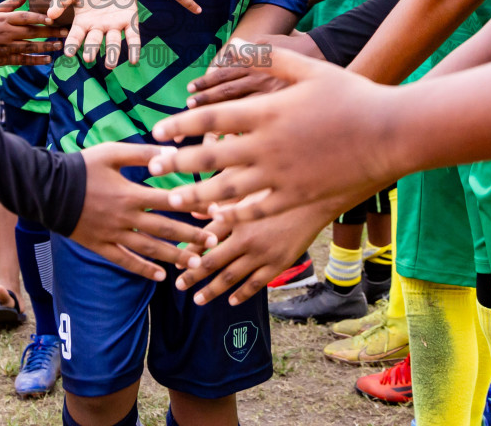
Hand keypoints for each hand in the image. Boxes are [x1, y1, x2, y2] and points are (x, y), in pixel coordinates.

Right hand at [0, 0, 66, 66]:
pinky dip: (35, 60)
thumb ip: (10, 4)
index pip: (25, 17)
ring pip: (29, 47)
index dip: (40, 18)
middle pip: (31, 32)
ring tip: (60, 46)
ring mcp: (4, 47)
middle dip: (49, 32)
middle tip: (65, 32)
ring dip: (46, 47)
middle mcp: (5, 33)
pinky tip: (48, 59)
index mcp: (3, 19)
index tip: (53, 19)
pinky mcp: (3, 59)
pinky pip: (22, 60)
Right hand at [48, 0, 140, 69]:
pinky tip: (134, 60)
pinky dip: (134, 48)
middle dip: (91, 50)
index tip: (68, 53)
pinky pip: (133, 36)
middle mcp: (98, 27)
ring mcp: (114, 25)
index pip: (76, 36)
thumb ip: (60, 1)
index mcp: (84, 22)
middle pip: (94, 42)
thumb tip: (49, 15)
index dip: (72, 45)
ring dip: (112, 54)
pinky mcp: (130, 20)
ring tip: (110, 64)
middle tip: (88, 58)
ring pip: (113, 42)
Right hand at [71, 143, 217, 280]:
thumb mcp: (112, 153)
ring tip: (195, 265)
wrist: (47, 189)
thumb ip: (143, 153)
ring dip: (173, 257)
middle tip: (213, 243)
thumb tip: (172, 151)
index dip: (193, 206)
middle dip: (191, 237)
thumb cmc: (82, 167)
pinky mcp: (100, 246)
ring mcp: (113, 235)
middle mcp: (125, 217)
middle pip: (164, 229)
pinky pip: (125, 261)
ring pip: (149, 249)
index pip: (169, 201)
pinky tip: (160, 276)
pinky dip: (143, 269)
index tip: (214, 212)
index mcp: (130, 193)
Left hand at [146, 43, 398, 226]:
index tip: (158, 131)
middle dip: (177, 163)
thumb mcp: (308, 67)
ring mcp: (283, 175)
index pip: (211, 120)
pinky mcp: (298, 197)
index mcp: (267, 112)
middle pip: (210, 158)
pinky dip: (234, 215)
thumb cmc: (350, 95)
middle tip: (152, 168)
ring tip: (174, 199)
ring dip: (196, 195)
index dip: (180, 126)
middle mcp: (269, 146)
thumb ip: (269, 56)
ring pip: (227, 191)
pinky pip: (258, 210)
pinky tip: (218, 217)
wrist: (389, 133)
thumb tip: (234, 46)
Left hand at [174, 203, 341, 304]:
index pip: (204, 239)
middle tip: (178, 286)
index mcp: (235, 217)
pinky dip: (242, 293)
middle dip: (193, 276)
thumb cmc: (278, 190)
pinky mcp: (278, 263)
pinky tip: (231, 301)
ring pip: (231, 277)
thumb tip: (196, 210)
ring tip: (198, 300)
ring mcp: (262, 254)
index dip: (189, 252)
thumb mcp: (247, 191)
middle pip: (212, 262)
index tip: (176, 261)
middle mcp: (245, 238)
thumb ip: (221, 202)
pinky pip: (256, 283)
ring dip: (212, 290)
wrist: (314, 201)